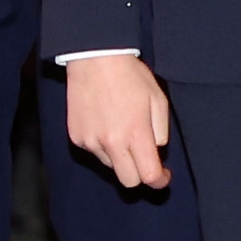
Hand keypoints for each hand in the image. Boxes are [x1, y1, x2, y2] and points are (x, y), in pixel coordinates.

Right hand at [65, 55, 171, 189]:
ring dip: (120, 156)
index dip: (159, 180)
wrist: (95, 60)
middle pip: (128, 181)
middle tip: (145, 159)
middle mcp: (111, 143)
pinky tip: (105, 123)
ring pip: (110, 165)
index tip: (163, 176)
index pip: (149, 175)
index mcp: (136, 134)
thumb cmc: (130, 76)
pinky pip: (94, 152)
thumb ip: (160, 131)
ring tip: (121, 128)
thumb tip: (156, 150)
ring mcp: (91, 142)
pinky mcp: (77, 137)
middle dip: (140, 175)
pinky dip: (102, 145)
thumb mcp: (158, 99)